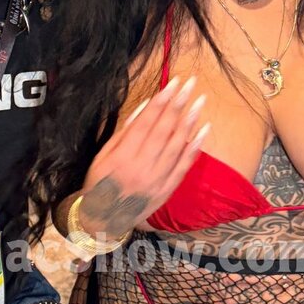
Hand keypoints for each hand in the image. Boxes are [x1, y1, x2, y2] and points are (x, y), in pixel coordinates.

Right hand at [80, 77, 207, 238]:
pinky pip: (183, 167)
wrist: (104, 220)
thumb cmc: (99, 184)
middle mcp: (141, 168)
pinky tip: (203, 131)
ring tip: (199, 101)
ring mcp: (156, 180)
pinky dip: (194, 148)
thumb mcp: (102, 156)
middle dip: (178, 105)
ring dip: (190, 122)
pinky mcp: (167, 190)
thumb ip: (124, 133)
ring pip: (176, 146)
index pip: (146, 123)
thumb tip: (145, 108)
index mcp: (122, 157)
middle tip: (190, 85)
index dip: (161, 102)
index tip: (173, 84)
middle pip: (164, 131)